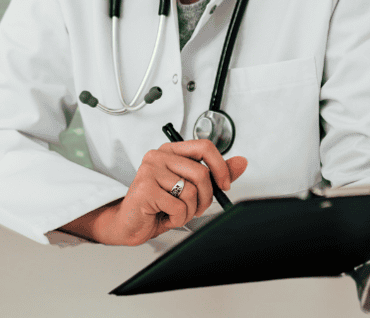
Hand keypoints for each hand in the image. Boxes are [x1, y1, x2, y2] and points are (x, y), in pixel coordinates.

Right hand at [109, 139, 246, 245]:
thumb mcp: (190, 188)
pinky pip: (178, 207)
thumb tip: (241, 162)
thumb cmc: (158, 205)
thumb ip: (214, 174)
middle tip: (196, 207)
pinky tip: (164, 216)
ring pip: (191, 192)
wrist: (129, 223)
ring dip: (189, 211)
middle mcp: (159, 156)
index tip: (224, 184)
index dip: (220, 166)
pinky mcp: (145, 188)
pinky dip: (177, 219)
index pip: (204, 146)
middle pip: (201, 173)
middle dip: (205, 198)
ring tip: (175, 211)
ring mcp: (150, 170)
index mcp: (171, 151)